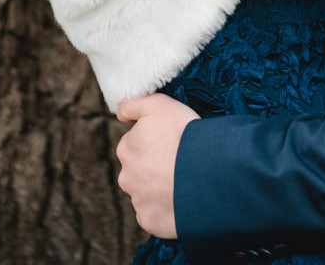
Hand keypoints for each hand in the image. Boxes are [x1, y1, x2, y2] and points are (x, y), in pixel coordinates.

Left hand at [116, 93, 198, 236]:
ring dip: (161, 187)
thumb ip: (134, 104)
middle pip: (139, 170)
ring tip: (185, 179)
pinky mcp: (150, 221)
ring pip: (148, 192)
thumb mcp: (159, 104)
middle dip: (155, 166)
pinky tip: (182, 198)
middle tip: (179, 160)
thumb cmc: (182, 134)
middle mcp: (126, 177)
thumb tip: (120, 112)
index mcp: (126, 149)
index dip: (155, 141)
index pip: (136, 144)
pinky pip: (156, 214)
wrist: (204, 171)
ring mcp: (138, 201)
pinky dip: (167, 208)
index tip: (172, 141)